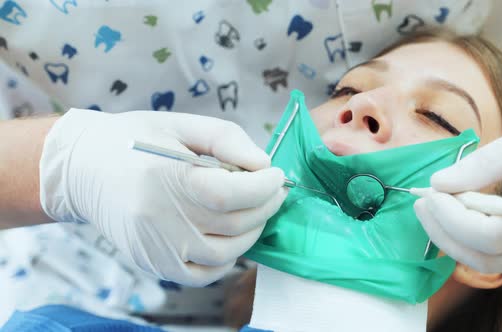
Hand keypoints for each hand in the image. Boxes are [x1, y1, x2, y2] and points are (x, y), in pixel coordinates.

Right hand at [40, 109, 286, 285]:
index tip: (276, 175)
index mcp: (165, 176)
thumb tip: (263, 164)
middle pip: (234, 224)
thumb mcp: (181, 124)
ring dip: (252, 232)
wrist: (84, 168)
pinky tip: (230, 237)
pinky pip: (202, 274)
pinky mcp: (152, 263)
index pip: (230, 193)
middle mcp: (159, 218)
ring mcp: (155, 246)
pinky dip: (226, 259)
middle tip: (274, 190)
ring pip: (224, 253)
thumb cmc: (135, 140)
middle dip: (266, 206)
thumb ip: (225, 139)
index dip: (264, 187)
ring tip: (256, 210)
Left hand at [414, 111, 501, 272]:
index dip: (453, 219)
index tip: (430, 194)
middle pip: (486, 257)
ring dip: (457, 238)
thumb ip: (484, 163)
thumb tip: (439, 182)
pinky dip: (477, 241)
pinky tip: (463, 216)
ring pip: (494, 262)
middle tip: (422, 203)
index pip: (492, 236)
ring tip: (435, 207)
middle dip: (445, 232)